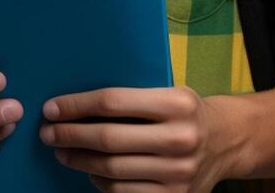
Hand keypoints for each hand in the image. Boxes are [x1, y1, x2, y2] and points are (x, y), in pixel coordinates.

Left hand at [38, 85, 236, 191]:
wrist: (227, 142)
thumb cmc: (185, 112)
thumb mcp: (169, 92)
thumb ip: (132, 97)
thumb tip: (73, 103)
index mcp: (177, 103)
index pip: (112, 101)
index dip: (76, 106)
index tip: (51, 108)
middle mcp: (180, 138)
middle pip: (108, 139)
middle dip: (69, 135)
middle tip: (47, 132)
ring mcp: (178, 173)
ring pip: (111, 169)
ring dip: (78, 160)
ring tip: (62, 151)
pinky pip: (122, 192)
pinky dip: (99, 181)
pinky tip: (91, 170)